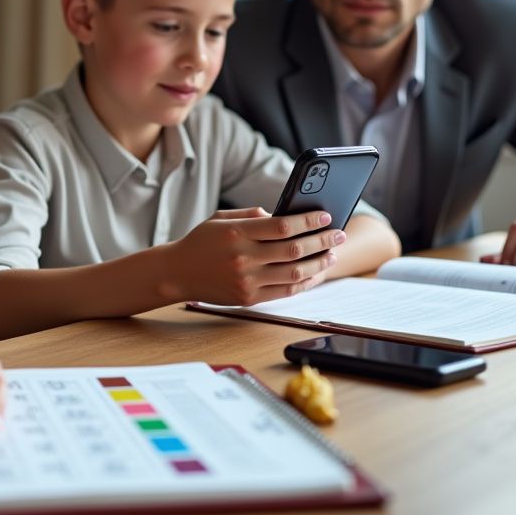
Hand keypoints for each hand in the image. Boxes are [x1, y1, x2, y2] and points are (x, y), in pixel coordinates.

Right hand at [165, 206, 344, 305]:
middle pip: (294, 250)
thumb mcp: (221, 219)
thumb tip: (285, 217)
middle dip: (321, 241)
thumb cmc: (201, 242)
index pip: (283, 226)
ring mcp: (247, 281)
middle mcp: (243, 258)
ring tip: (331, 254)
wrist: (177, 273)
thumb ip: (253, 216)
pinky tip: (315, 273)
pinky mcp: (249, 298)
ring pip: (294, 273)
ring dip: (318, 263)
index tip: (326, 216)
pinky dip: (304, 282)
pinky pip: (285, 292)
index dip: (308, 221)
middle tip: (338, 234)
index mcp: (237, 233)